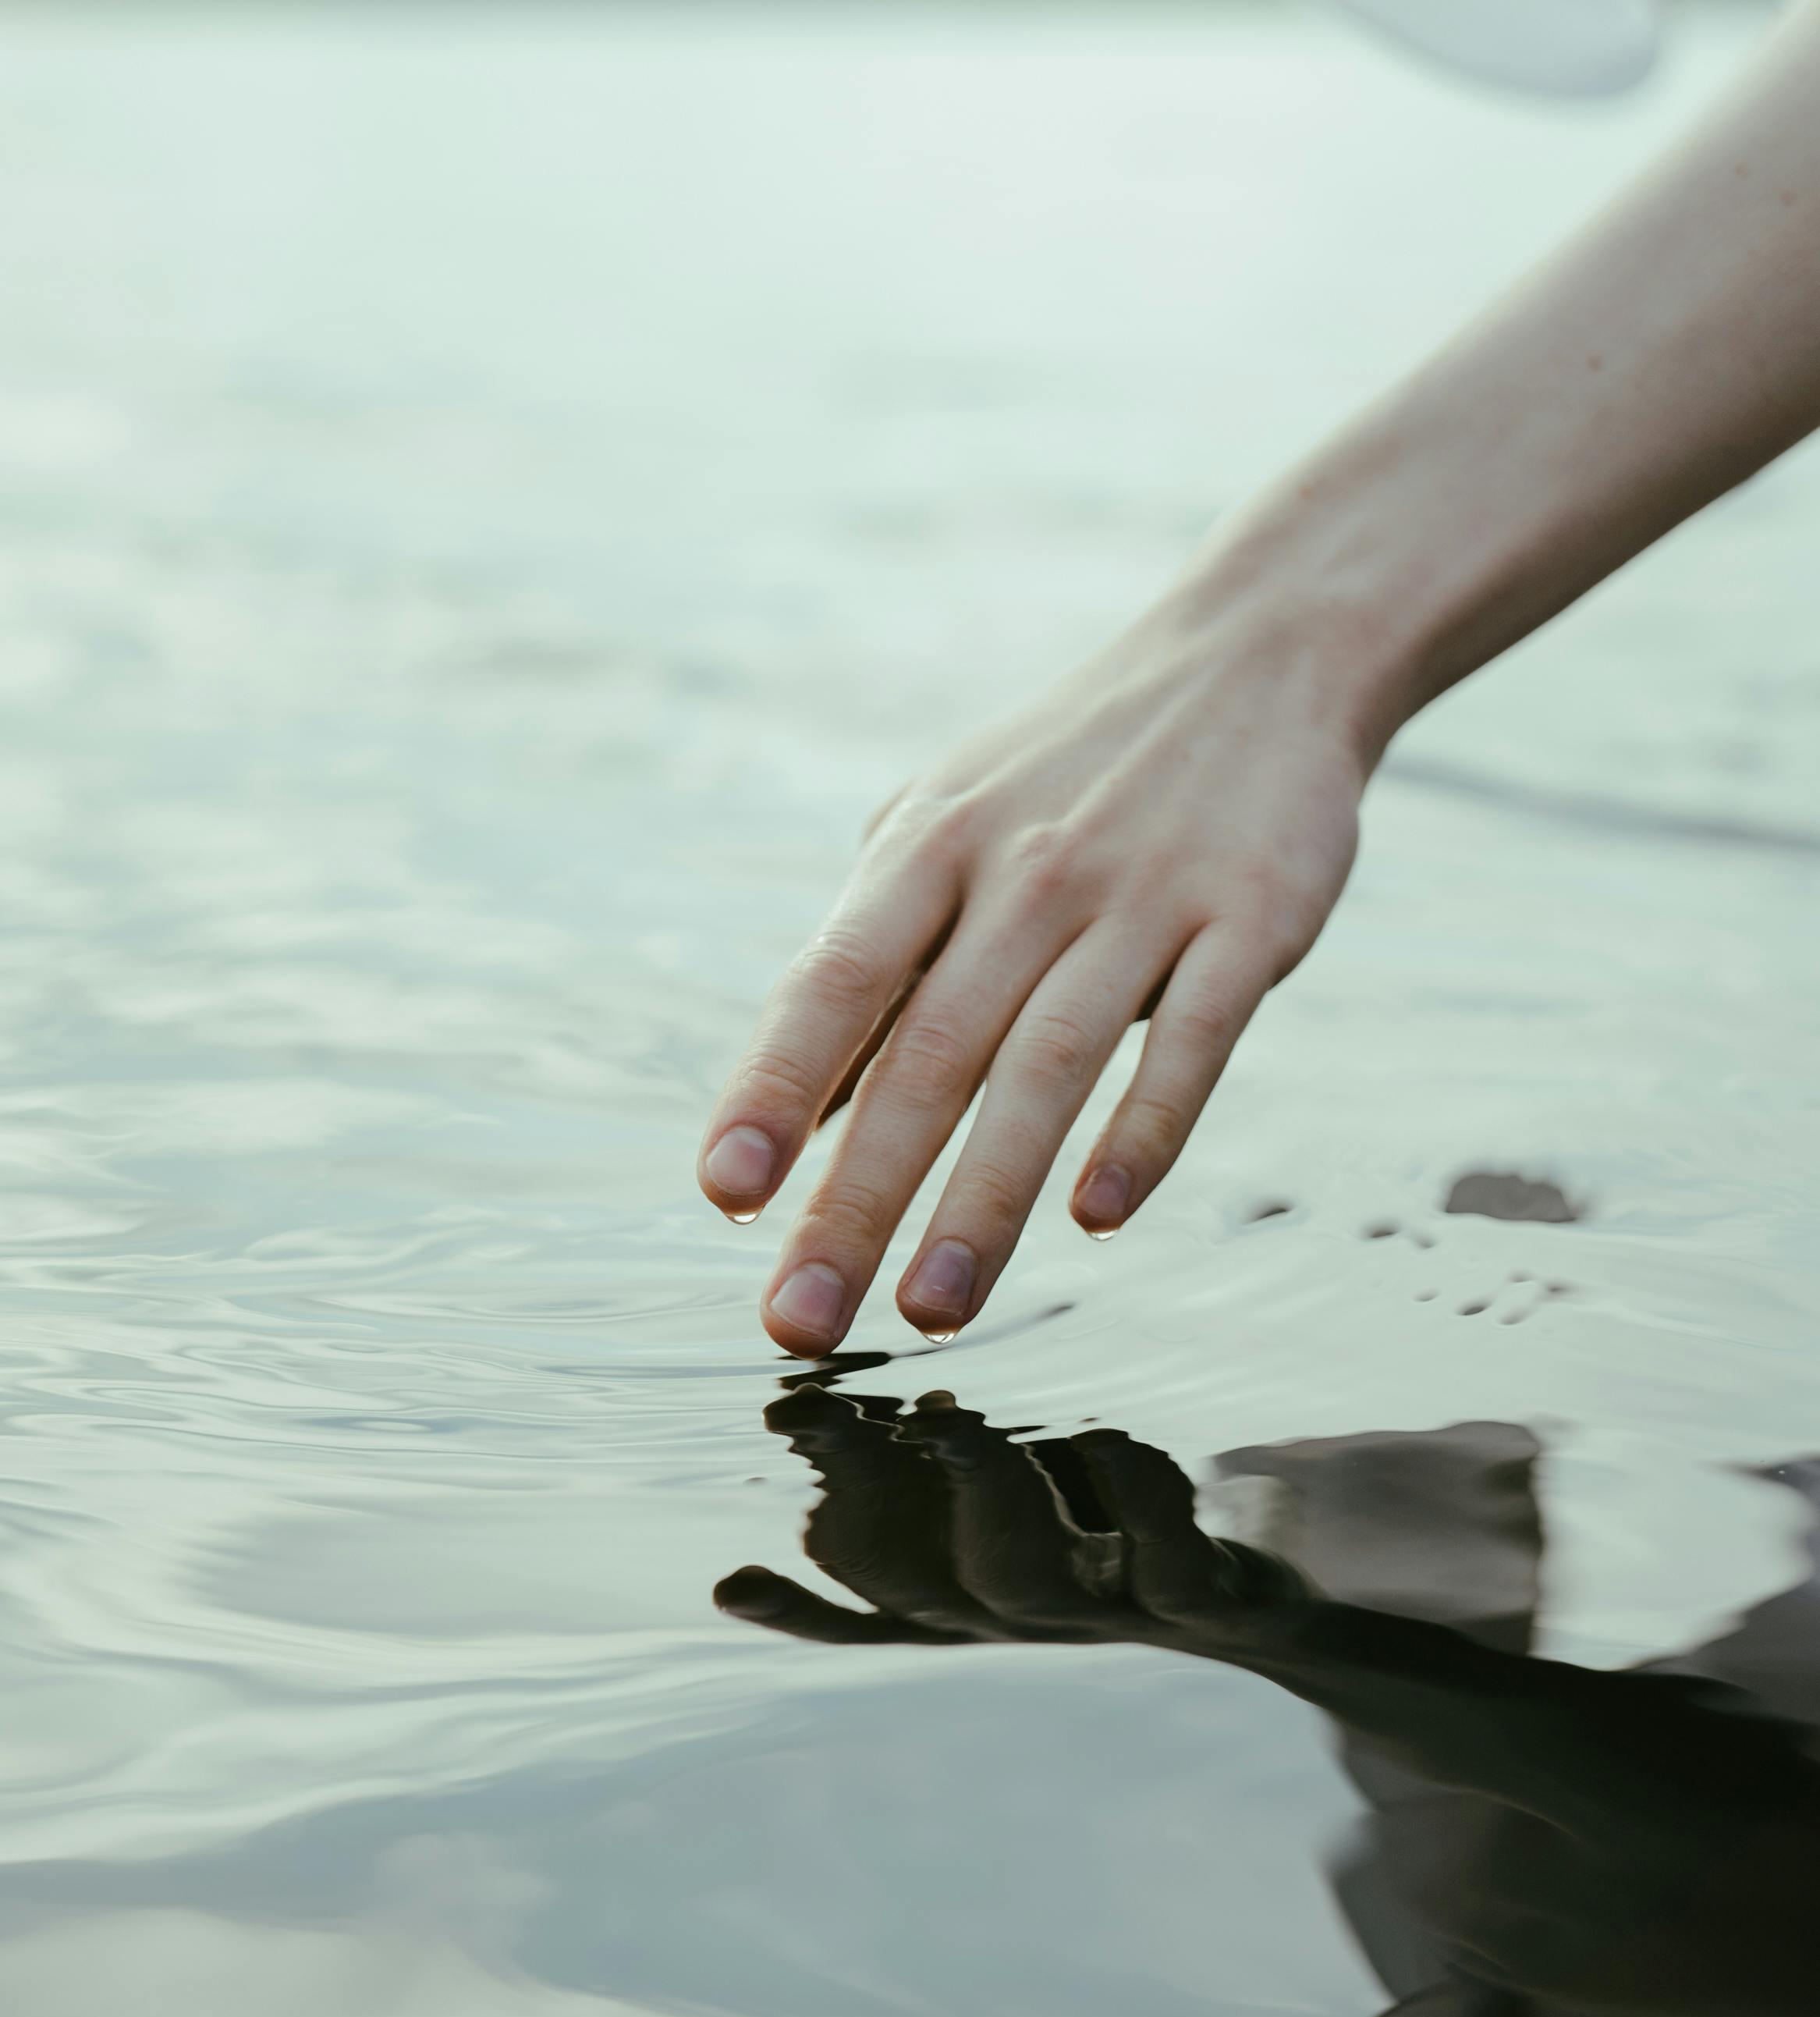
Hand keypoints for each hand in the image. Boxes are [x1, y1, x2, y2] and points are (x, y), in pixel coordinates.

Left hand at [698, 598, 1367, 1354]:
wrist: (1258, 653)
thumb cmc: (1068, 775)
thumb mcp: (945, 833)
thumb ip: (878, 965)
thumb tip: (795, 1119)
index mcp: (929, 849)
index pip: (832, 981)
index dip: (774, 1089)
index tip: (725, 1197)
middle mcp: (1025, 872)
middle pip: (928, 1056)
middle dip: (859, 1199)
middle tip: (804, 1320)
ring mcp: (1141, 895)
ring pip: (1048, 1067)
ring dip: (984, 1201)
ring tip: (929, 1313)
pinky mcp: (1251, 918)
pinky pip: (1193, 1037)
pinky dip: (1143, 1129)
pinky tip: (1096, 1218)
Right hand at [714, 1386, 1303, 1646]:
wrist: (1291, 1609)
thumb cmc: (1133, 1539)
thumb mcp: (1031, 1515)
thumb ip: (936, 1480)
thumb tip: (857, 1420)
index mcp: (981, 1601)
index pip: (873, 1612)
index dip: (806, 1608)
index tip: (732, 1581)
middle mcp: (1034, 1617)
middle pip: (925, 1587)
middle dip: (862, 1504)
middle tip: (815, 1419)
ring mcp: (1116, 1611)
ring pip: (1021, 1577)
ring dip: (977, 1494)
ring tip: (947, 1416)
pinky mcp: (1208, 1597)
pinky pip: (1164, 1557)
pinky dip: (1133, 1498)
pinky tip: (1105, 1436)